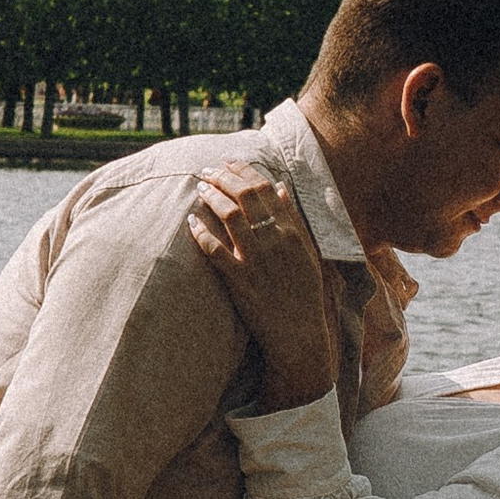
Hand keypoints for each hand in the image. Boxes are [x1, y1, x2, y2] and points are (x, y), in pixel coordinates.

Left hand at [186, 171, 337, 410]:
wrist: (299, 335)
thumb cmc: (304, 294)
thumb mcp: (308, 252)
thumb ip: (294, 218)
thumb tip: (281, 186)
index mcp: (292, 232)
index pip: (265, 189)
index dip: (244, 171)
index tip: (229, 163)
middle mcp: (275, 241)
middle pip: (245, 196)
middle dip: (223, 177)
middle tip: (207, 171)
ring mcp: (256, 260)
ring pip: (230, 216)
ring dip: (212, 197)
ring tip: (200, 188)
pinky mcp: (239, 281)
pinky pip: (215, 250)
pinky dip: (201, 233)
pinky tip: (191, 222)